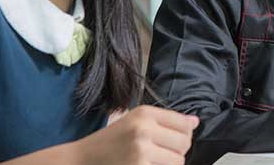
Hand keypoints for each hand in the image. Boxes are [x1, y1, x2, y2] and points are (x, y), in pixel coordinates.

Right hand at [76, 105, 198, 164]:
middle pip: (185, 143)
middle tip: (159, 154)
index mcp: (144, 113)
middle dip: (176, 152)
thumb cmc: (109, 143)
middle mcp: (143, 129)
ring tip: (150, 162)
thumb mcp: (134, 122)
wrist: (79, 161)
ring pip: (178, 161)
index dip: (183, 135)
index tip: (172, 140)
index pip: (185, 123)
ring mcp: (140, 151)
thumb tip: (195, 122)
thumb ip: (166, 121)